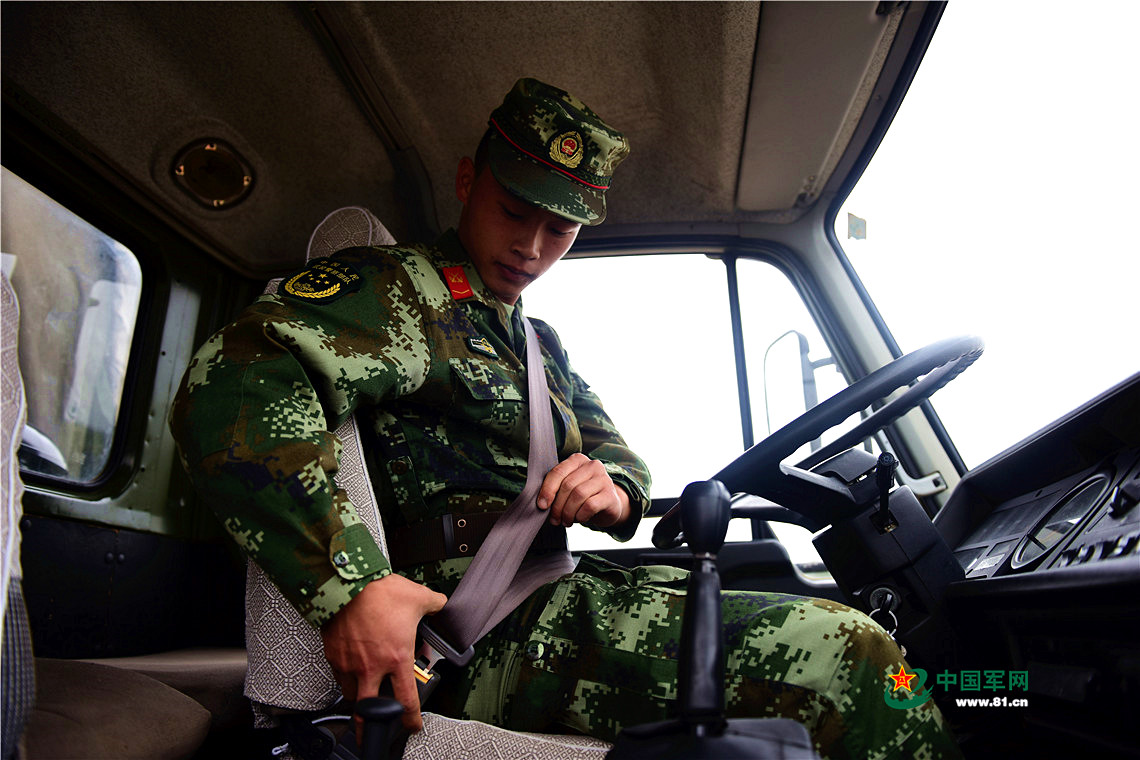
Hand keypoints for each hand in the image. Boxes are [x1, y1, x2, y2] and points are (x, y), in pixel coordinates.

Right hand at [320, 574, 446, 738]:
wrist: (348, 583)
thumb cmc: (380, 591)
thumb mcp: (418, 597)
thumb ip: (435, 605)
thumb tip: (442, 604)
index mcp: (396, 658)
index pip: (406, 700)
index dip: (411, 719)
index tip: (412, 724)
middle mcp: (371, 667)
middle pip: (370, 711)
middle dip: (374, 724)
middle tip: (376, 728)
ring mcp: (349, 663)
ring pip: (352, 693)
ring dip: (360, 696)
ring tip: (366, 690)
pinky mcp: (333, 654)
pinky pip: (338, 673)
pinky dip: (345, 675)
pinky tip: (350, 666)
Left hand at [537, 453, 630, 528]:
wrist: (608, 506)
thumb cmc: (584, 497)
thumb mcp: (569, 488)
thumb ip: (556, 489)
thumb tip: (542, 503)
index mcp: (578, 460)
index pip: (558, 472)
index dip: (547, 490)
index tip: (542, 505)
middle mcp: (592, 465)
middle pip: (568, 485)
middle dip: (557, 506)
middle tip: (554, 519)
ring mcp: (604, 479)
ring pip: (578, 495)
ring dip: (568, 512)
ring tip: (566, 521)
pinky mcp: (610, 495)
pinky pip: (590, 506)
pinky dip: (581, 515)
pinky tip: (580, 519)